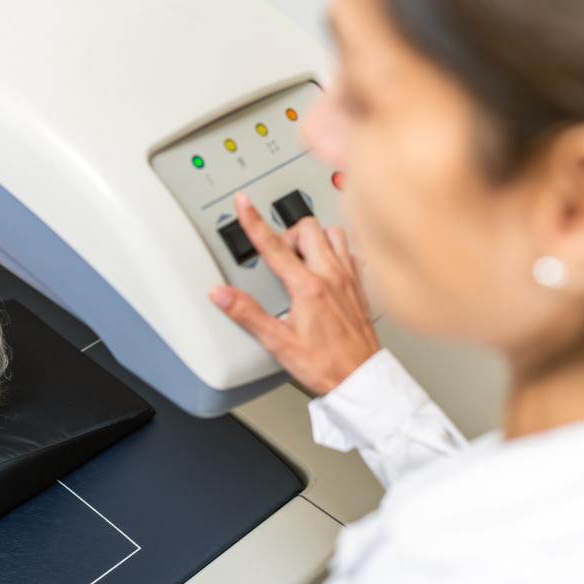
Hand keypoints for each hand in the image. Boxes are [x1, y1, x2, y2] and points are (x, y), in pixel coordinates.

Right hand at [209, 193, 379, 395]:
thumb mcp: (277, 343)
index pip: (274, 245)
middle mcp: (332, 276)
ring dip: (314, 237)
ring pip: (333, 233)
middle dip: (287, 232)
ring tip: (300, 256)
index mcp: (308, 287)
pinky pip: (349, 251)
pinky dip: (335, 250)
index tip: (243, 203)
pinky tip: (326, 267)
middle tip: (276, 253)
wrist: (362, 380)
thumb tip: (221, 294)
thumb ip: (247, 314)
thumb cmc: (325, 365)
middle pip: (307, 228)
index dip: (253, 221)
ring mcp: (349, 278)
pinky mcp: (360, 286)